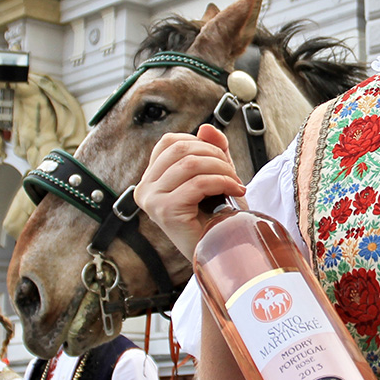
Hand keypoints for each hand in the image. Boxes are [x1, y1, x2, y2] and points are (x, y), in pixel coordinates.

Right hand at [133, 125, 246, 259]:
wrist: (219, 253)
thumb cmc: (216, 217)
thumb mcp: (214, 176)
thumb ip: (211, 151)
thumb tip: (207, 127)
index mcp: (151, 179)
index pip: (169, 142)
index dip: (199, 143)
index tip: (220, 160)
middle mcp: (145, 189)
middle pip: (180, 149)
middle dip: (214, 155)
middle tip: (233, 173)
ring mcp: (152, 200)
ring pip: (191, 164)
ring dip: (222, 169)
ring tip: (235, 183)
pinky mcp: (166, 211)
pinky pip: (198, 184)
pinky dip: (222, 182)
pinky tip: (235, 191)